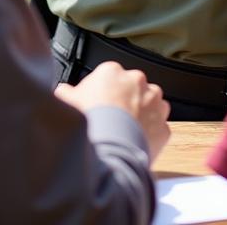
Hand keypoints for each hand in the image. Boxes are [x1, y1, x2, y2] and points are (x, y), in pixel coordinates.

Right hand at [56, 61, 170, 161]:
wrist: (108, 153)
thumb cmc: (87, 126)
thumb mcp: (66, 104)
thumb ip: (66, 93)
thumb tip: (63, 92)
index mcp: (112, 72)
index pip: (108, 78)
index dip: (101, 93)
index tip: (97, 106)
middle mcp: (137, 81)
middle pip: (130, 89)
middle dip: (123, 102)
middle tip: (110, 121)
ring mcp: (154, 103)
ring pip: (149, 105)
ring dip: (140, 115)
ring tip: (122, 133)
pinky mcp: (163, 125)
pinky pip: (158, 128)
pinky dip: (149, 135)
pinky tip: (133, 144)